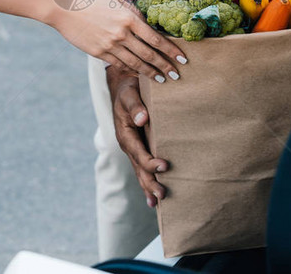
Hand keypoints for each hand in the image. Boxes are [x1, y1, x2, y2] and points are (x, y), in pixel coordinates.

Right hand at [49, 0, 186, 81]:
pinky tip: (140, 74)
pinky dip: (132, 70)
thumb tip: (150, 25)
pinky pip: (120, 65)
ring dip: (151, 73)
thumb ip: (135, 13)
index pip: (156, 39)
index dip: (171, 51)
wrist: (64, 8)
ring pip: (136, 64)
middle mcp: (121, 34)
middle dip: (165, 66)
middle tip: (177, 75)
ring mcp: (109, 45)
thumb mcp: (117, 0)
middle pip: (149, 55)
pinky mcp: (99, 53)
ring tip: (162, 79)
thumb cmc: (92, 0)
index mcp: (129, 18)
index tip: (183, 59)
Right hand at [107, 67, 168, 206]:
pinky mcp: (138, 149)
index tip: (164, 166)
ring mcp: (133, 149)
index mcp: (125, 134)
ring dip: (149, 186)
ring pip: (140, 172)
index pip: (138, 152)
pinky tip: (154, 198)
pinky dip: (148, 182)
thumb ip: (135, 105)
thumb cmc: (129, 89)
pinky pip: (142, 168)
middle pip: (139, 168)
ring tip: (158, 202)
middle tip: (163, 194)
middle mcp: (128, 145)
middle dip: (150, 182)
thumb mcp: (130, 93)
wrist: (125, 88)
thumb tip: (143, 118)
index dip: (150, 161)